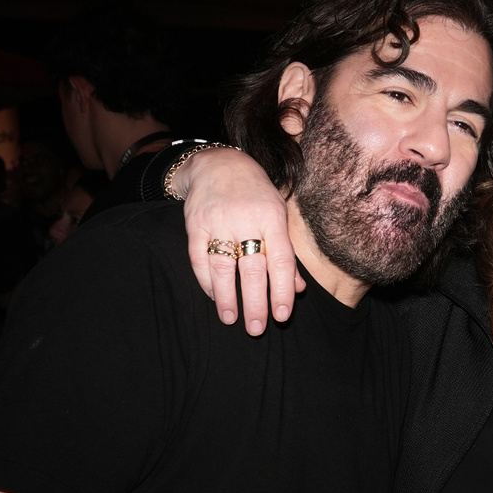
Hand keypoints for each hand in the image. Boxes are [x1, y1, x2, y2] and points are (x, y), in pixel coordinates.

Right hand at [178, 147, 303, 334]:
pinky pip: (199, 258)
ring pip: (223, 267)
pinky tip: (214, 297)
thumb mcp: (279, 215)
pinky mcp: (195, 224)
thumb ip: (287, 252)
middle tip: (257, 329)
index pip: (281, 260)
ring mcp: (218, 221)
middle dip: (256, 302)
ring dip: (228, 297)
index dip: (282, 290)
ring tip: (231, 319)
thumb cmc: (257, 194)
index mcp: (272, 217)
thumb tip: (298, 289)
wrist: (219, 163)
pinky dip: (207, 281)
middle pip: (252, 268)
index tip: (282, 315)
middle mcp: (245, 220)